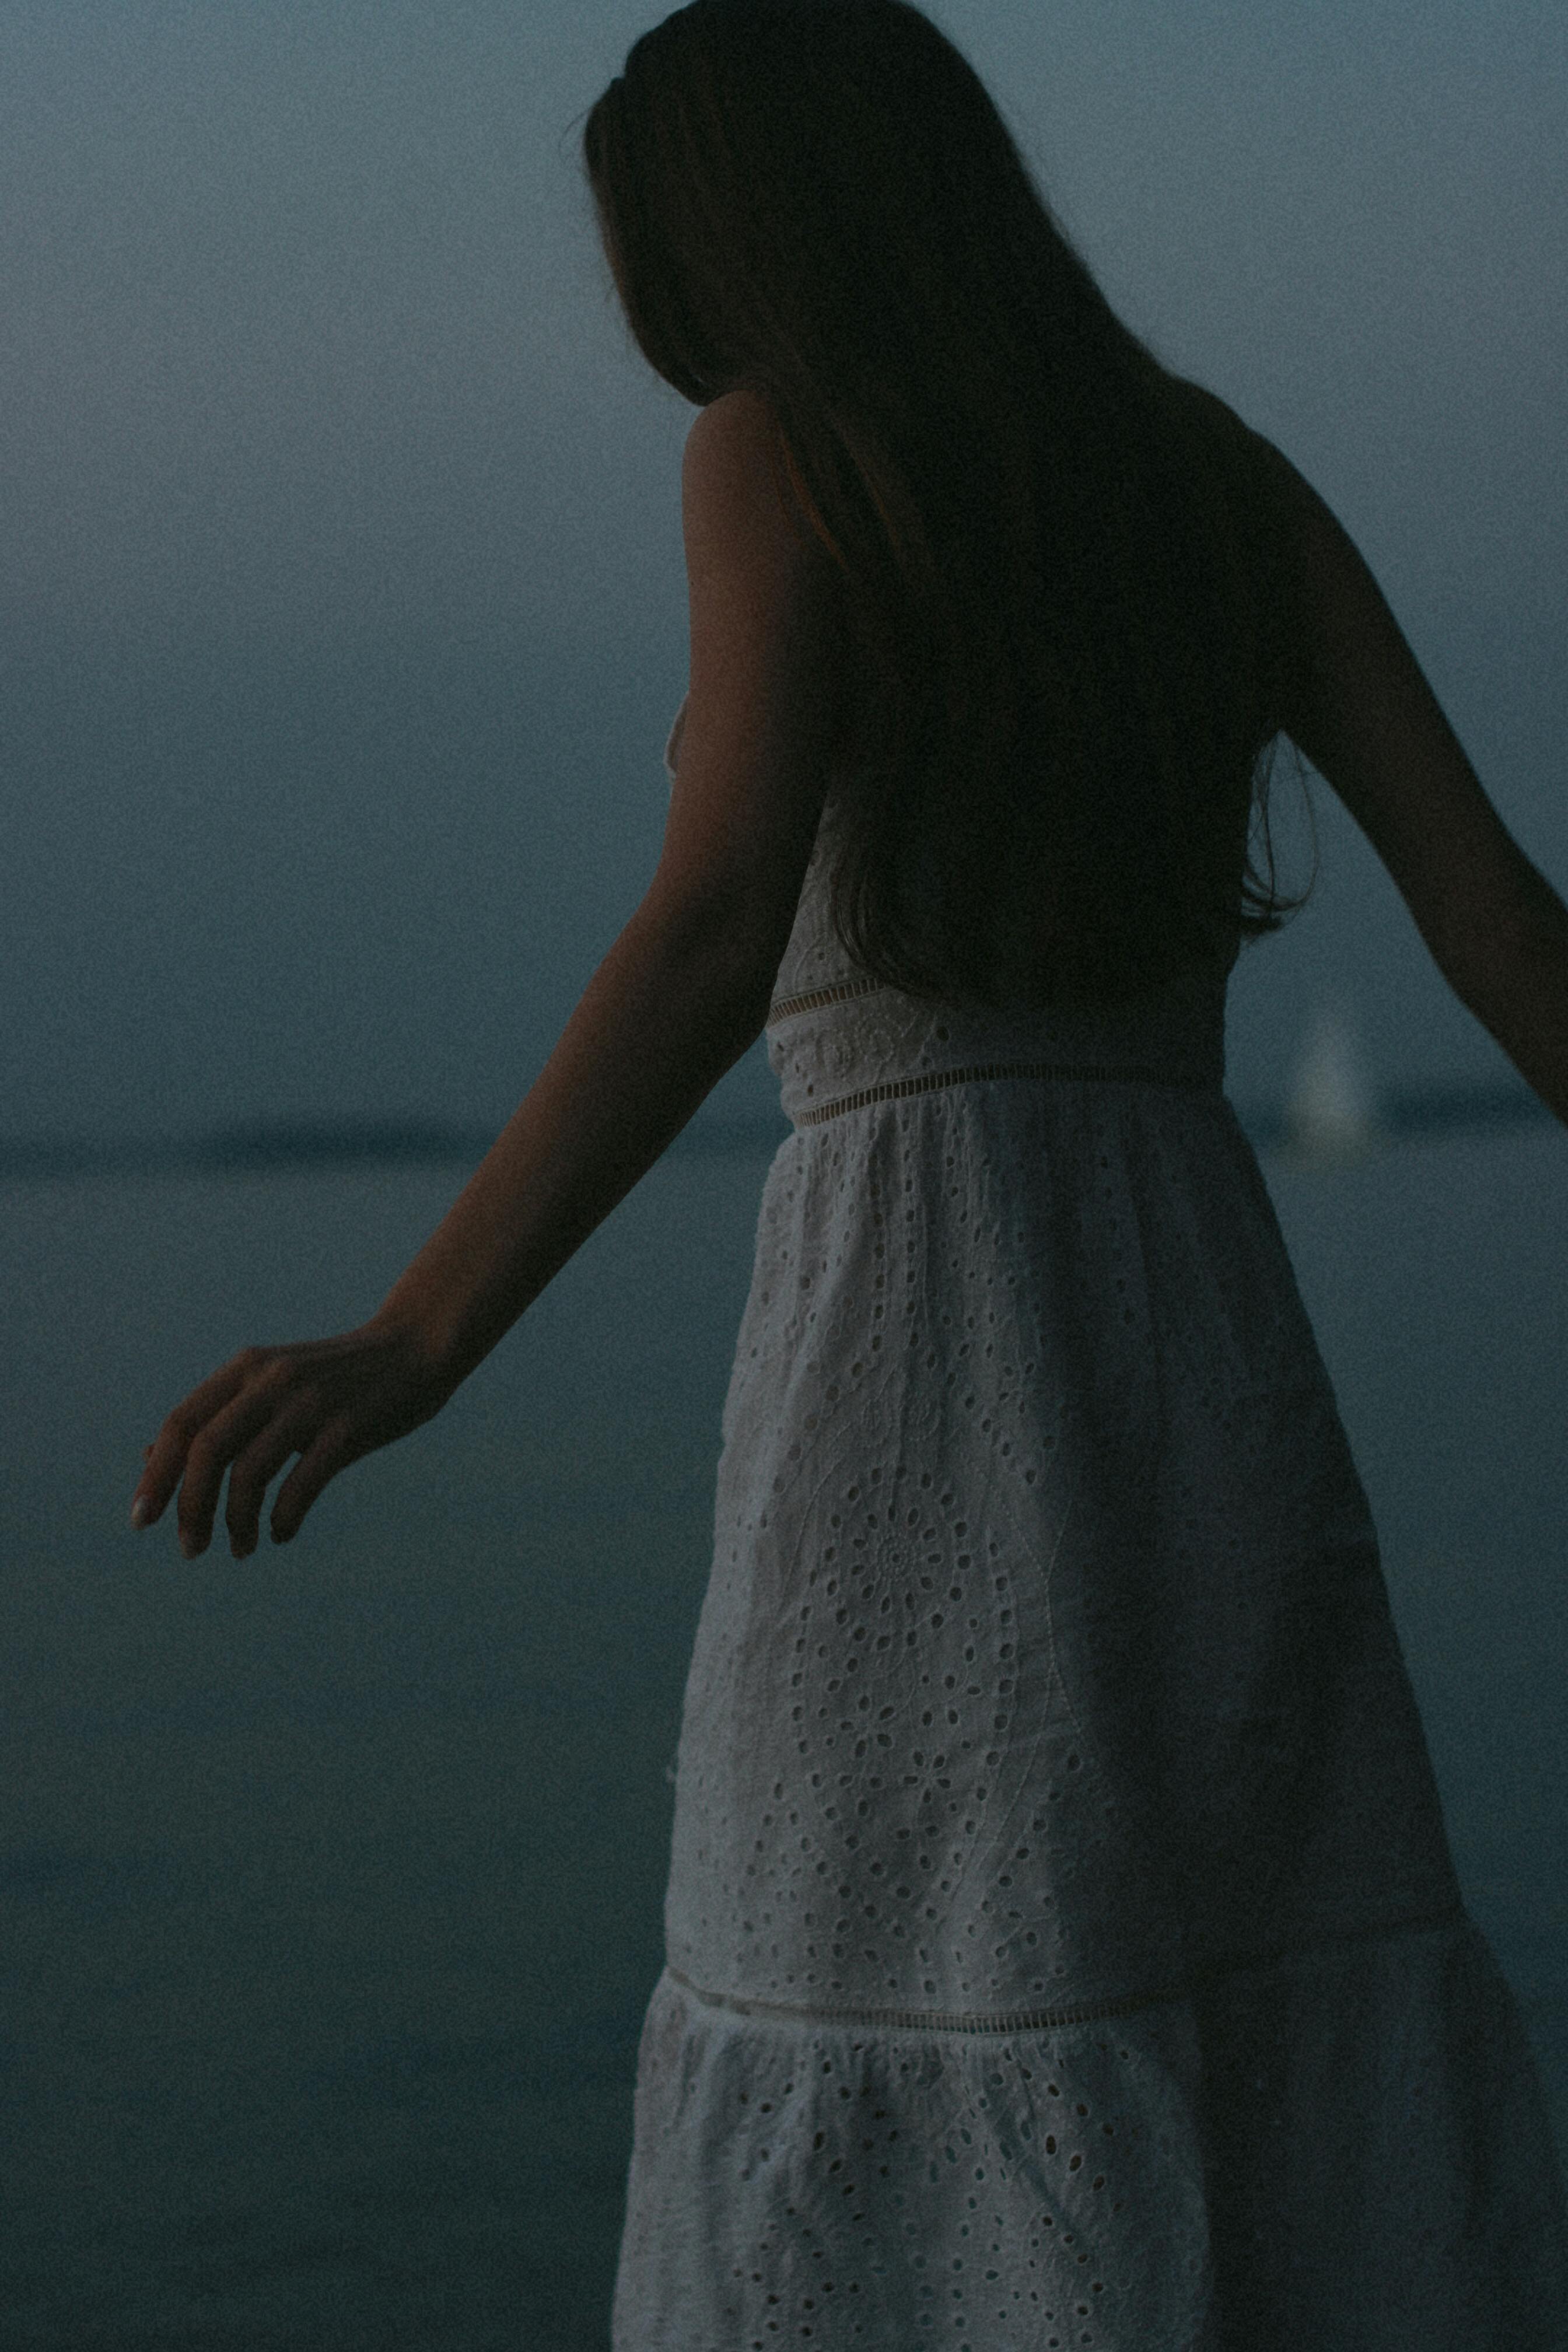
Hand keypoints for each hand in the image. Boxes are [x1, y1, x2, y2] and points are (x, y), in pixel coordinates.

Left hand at [130, 1316, 458, 1559]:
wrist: (415, 1347)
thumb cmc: (336, 1376)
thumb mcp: (268, 1385)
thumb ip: (216, 1416)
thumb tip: (148, 1459)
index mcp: (246, 1368)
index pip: (181, 1423)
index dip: (156, 1475)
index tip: (142, 1522)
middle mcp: (272, 1379)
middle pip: (207, 1450)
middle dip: (190, 1507)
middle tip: (189, 1549)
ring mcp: (310, 1402)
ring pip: (250, 1472)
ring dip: (235, 1522)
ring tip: (239, 1550)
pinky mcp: (348, 1428)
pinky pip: (301, 1484)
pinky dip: (283, 1519)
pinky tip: (281, 1534)